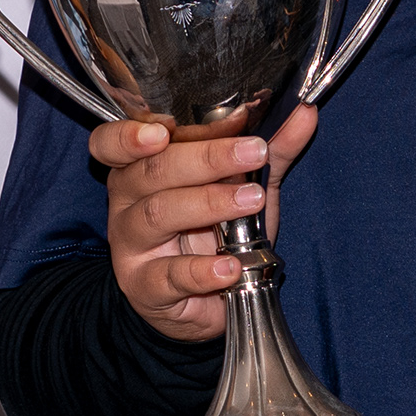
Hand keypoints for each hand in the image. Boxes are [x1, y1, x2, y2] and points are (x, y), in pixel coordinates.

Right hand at [95, 105, 317, 341]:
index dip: (131, 134)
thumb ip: (270, 151)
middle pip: (150, 172)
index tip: (165, 128)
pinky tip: (230, 265)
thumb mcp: (244, 185)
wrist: (208, 302)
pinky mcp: (144, 287)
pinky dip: (202, 270)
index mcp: (138, 166)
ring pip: (157, 215)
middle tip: (253, 152)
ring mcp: (130, 246)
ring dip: (209, 204)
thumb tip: (304, 113)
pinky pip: (169, 275)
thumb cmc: (215, 233)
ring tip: (251, 201)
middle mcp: (125, 202)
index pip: (112, 143)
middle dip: (204, 159)